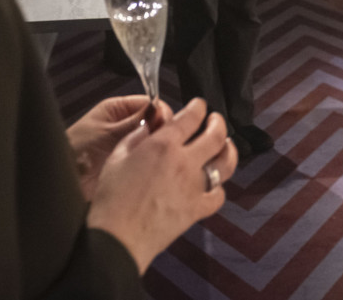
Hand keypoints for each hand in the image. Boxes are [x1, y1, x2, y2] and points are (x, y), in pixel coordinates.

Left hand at [67, 95, 169, 200]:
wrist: (62, 182)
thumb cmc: (76, 152)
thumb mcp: (108, 132)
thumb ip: (136, 121)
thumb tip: (161, 110)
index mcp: (118, 109)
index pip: (150, 104)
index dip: (161, 113)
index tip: (168, 125)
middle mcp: (125, 125)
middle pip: (154, 123)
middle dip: (160, 132)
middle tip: (164, 144)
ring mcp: (129, 146)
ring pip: (153, 143)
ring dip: (157, 150)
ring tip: (159, 158)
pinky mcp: (130, 166)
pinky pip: (148, 162)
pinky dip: (153, 164)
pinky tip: (155, 169)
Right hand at [86, 98, 238, 273]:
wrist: (119, 237)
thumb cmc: (113, 199)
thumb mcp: (117, 157)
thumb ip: (137, 136)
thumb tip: (150, 126)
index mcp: (163, 145)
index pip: (191, 117)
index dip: (198, 107)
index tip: (199, 105)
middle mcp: (184, 162)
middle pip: (216, 135)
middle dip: (219, 123)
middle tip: (216, 120)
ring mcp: (194, 186)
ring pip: (226, 162)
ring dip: (229, 150)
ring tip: (226, 146)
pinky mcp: (197, 209)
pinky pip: (218, 195)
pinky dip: (218, 188)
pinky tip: (213, 184)